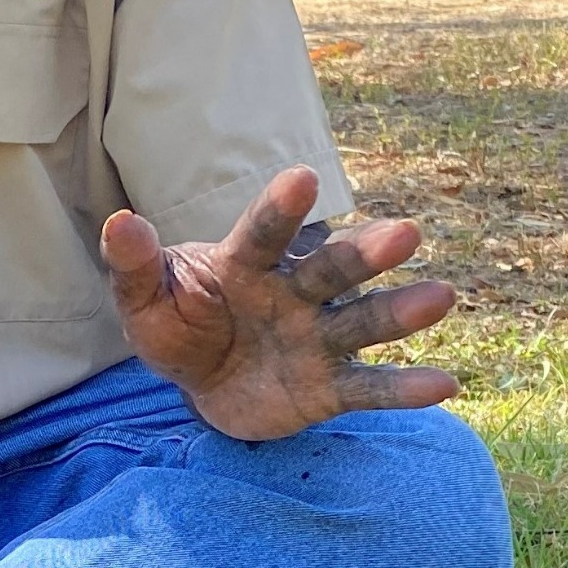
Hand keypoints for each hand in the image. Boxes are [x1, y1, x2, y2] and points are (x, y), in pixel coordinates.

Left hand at [100, 165, 458, 441]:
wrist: (202, 385)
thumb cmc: (177, 326)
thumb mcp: (144, 302)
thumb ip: (135, 266)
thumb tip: (121, 223)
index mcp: (246, 263)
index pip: (263, 232)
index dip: (281, 209)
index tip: (303, 178)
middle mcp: (294, 293)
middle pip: (332, 271)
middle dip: (366, 254)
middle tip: (405, 233)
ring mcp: (318, 338)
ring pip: (362, 323)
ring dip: (399, 312)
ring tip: (440, 296)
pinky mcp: (330, 386)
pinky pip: (368, 388)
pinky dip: (404, 389)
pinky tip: (445, 385)